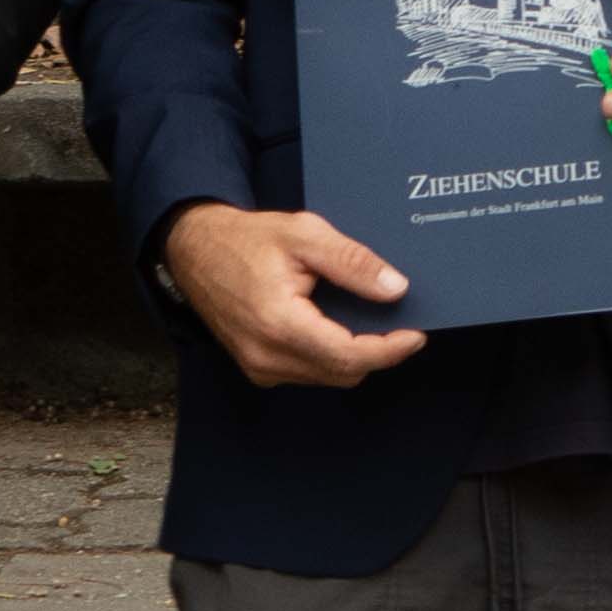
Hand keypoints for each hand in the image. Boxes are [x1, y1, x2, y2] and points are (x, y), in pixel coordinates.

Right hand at [161, 200, 427, 387]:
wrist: (195, 251)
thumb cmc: (247, 239)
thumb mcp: (304, 234)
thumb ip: (352, 262)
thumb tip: (395, 289)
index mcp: (278, 324)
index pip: (348, 356)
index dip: (389, 350)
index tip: (416, 334)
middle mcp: (266, 356)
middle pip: (343, 372)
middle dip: (377, 352)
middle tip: (400, 322)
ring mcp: (259, 367)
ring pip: (328, 376)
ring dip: (354, 355)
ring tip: (370, 321)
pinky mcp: (257, 368)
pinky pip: (309, 372)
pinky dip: (331, 356)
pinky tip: (338, 327)